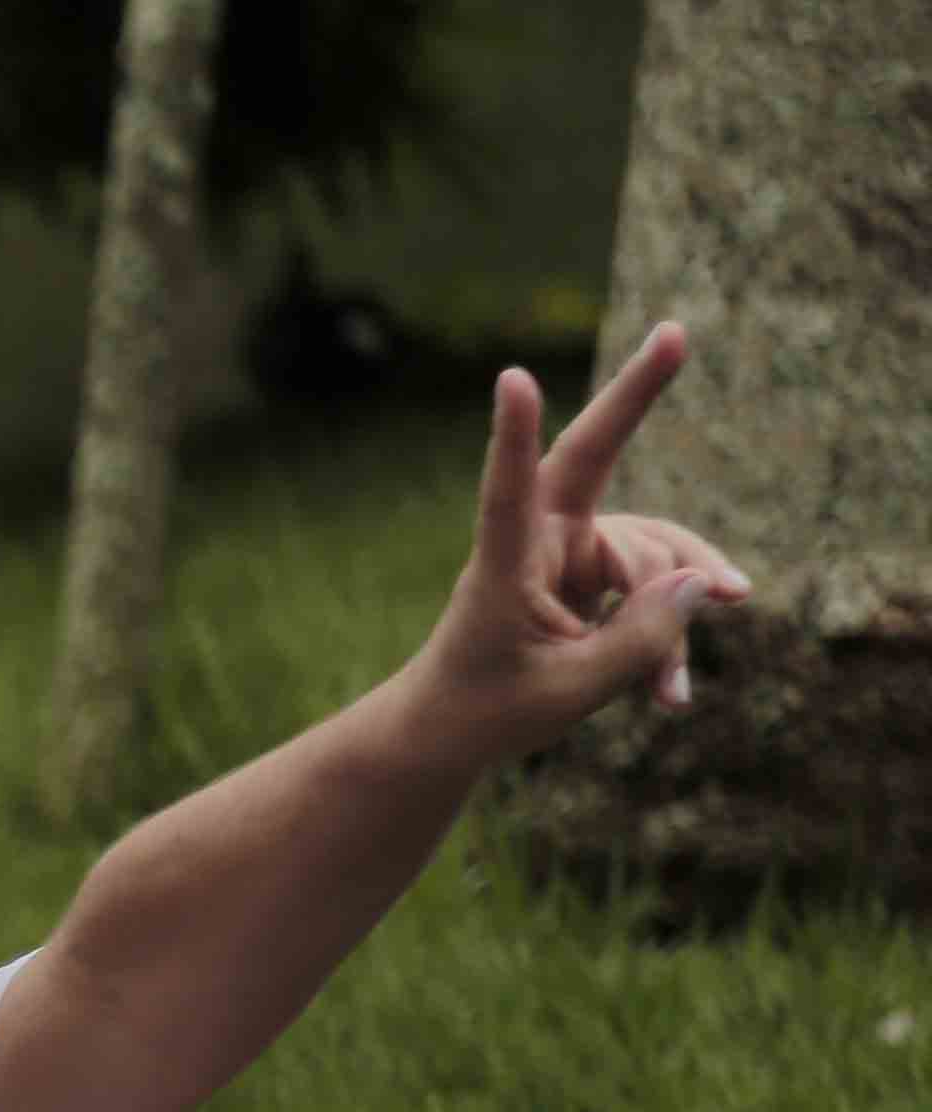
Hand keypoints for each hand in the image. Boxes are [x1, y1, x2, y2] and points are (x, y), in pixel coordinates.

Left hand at [411, 323, 747, 757]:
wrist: (455, 731)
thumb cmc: (488, 710)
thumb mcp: (566, 691)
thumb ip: (637, 640)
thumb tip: (705, 582)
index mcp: (503, 566)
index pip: (507, 492)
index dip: (513, 437)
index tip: (511, 377)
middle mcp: (539, 541)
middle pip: (595, 454)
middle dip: (638, 394)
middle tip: (676, 331)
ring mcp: (573, 549)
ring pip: (653, 557)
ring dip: (670, 624)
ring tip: (669, 694)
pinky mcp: (599, 569)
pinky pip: (658, 588)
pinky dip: (668, 636)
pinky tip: (670, 695)